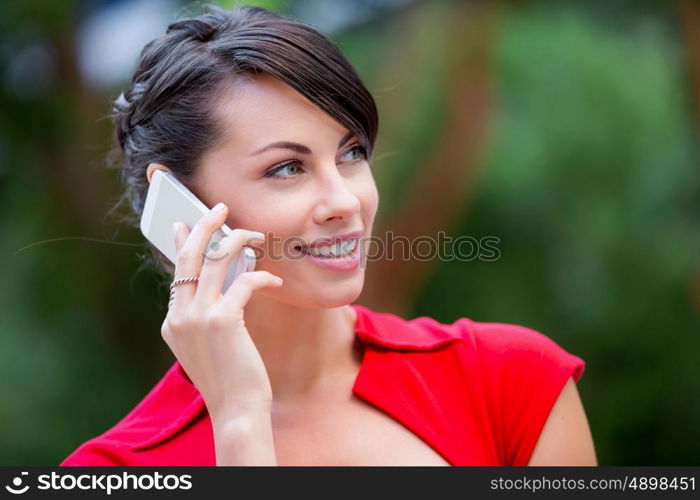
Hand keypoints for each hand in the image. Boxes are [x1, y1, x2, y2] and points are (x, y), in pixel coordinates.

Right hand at [162, 202, 281, 422]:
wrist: (235, 410)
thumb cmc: (228, 378)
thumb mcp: (208, 345)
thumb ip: (204, 315)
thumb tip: (218, 284)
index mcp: (172, 321)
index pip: (177, 272)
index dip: (183, 244)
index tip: (184, 224)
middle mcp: (179, 316)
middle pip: (188, 256)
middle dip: (203, 225)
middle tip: (219, 208)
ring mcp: (197, 318)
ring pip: (215, 260)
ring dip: (237, 241)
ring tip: (255, 234)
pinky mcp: (222, 321)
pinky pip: (243, 282)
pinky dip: (261, 276)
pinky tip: (275, 280)